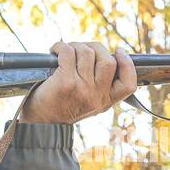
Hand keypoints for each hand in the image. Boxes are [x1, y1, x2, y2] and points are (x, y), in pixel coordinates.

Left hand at [18, 42, 137, 124]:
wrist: (41, 123)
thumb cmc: (62, 108)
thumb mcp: (89, 103)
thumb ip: (100, 86)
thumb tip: (104, 55)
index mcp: (106, 101)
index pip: (128, 84)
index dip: (127, 64)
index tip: (119, 52)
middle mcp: (96, 96)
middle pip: (108, 61)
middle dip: (95, 47)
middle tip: (82, 49)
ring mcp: (82, 88)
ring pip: (87, 52)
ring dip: (75, 46)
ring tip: (65, 51)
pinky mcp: (65, 82)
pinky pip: (68, 52)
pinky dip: (60, 47)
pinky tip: (55, 51)